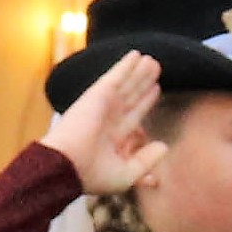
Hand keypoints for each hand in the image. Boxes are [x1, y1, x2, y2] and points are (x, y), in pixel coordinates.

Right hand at [41, 51, 166, 198]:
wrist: (67, 166)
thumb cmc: (92, 176)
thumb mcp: (127, 174)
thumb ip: (147, 160)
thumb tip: (164, 147)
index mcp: (113, 138)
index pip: (133, 116)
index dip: (145, 102)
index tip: (156, 89)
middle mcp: (108, 120)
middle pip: (131, 97)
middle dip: (143, 83)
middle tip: (156, 68)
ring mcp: (102, 106)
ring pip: (125, 85)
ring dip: (138, 72)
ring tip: (152, 60)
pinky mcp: (97, 96)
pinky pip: (115, 77)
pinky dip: (125, 66)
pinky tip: (136, 55)